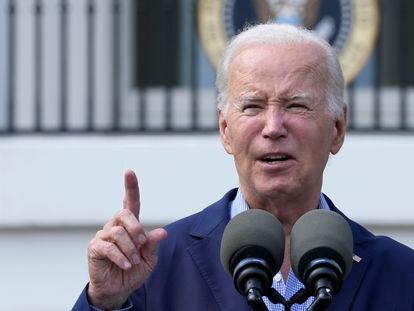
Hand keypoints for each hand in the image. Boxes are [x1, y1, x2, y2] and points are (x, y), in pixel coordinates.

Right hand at [87, 170, 167, 308]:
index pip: (130, 202)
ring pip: (118, 232)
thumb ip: (153, 244)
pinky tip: (126, 264)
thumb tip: (162, 232)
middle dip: (136, 229)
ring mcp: (104, 236)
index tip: (129, 172)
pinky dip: (121, 257)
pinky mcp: (95, 248)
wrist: (118, 289)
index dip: (130, 187)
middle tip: (141, 246)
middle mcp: (116, 226)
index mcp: (130, 225)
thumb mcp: (149, 258)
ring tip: (133, 261)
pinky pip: (108, 246)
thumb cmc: (133, 270)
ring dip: (130, 249)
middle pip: (124, 213)